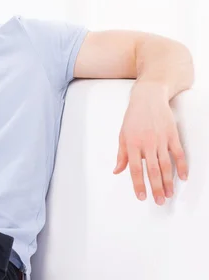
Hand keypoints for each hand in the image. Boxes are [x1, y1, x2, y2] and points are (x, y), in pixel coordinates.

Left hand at [114, 82, 187, 204]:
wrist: (148, 98)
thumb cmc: (133, 118)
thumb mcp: (122, 135)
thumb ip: (121, 155)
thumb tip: (117, 171)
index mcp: (132, 144)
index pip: (135, 169)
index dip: (138, 184)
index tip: (141, 197)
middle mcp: (147, 143)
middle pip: (152, 170)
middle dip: (156, 188)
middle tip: (159, 202)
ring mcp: (161, 139)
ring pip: (166, 165)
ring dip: (168, 181)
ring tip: (169, 194)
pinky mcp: (172, 135)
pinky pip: (178, 154)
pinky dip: (182, 166)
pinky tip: (183, 178)